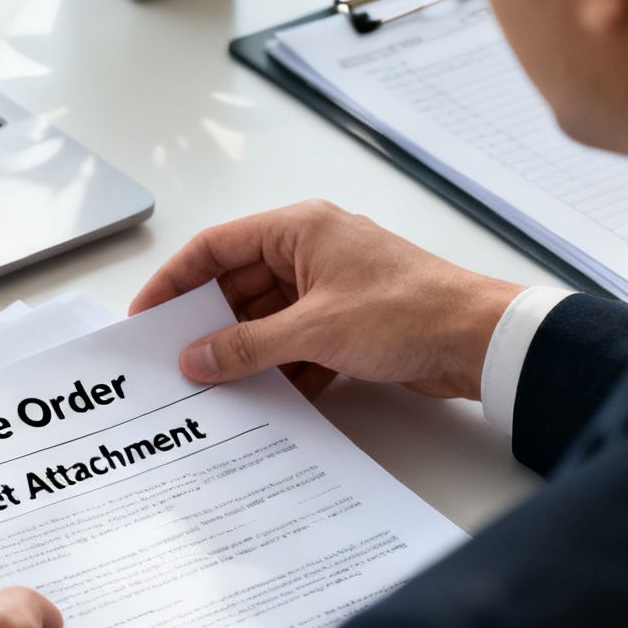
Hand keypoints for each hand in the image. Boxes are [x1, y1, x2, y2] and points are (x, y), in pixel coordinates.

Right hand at [130, 200, 523, 399]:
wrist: (480, 340)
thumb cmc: (408, 310)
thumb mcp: (313, 330)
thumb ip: (246, 346)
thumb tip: (197, 357)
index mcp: (299, 229)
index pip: (215, 247)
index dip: (175, 281)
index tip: (147, 315)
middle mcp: (311, 251)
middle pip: (239, 286)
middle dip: (210, 325)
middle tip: (176, 361)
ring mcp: (331, 289)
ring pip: (267, 320)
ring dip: (246, 353)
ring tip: (216, 388)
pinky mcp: (350, 324)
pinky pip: (297, 344)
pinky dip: (281, 369)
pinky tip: (266, 399)